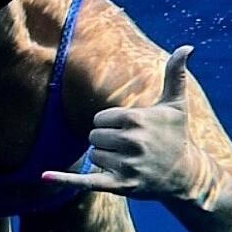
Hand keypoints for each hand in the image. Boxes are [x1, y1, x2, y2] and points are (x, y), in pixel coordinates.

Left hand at [42, 45, 200, 198]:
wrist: (184, 174)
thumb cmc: (176, 135)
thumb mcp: (176, 104)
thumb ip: (176, 75)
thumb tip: (187, 46)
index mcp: (136, 119)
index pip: (99, 119)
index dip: (111, 125)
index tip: (131, 131)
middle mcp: (131, 142)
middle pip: (94, 137)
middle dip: (108, 142)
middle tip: (131, 148)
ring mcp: (126, 165)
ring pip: (94, 156)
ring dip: (106, 159)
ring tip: (130, 162)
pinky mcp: (120, 185)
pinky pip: (86, 181)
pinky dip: (65, 179)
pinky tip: (44, 176)